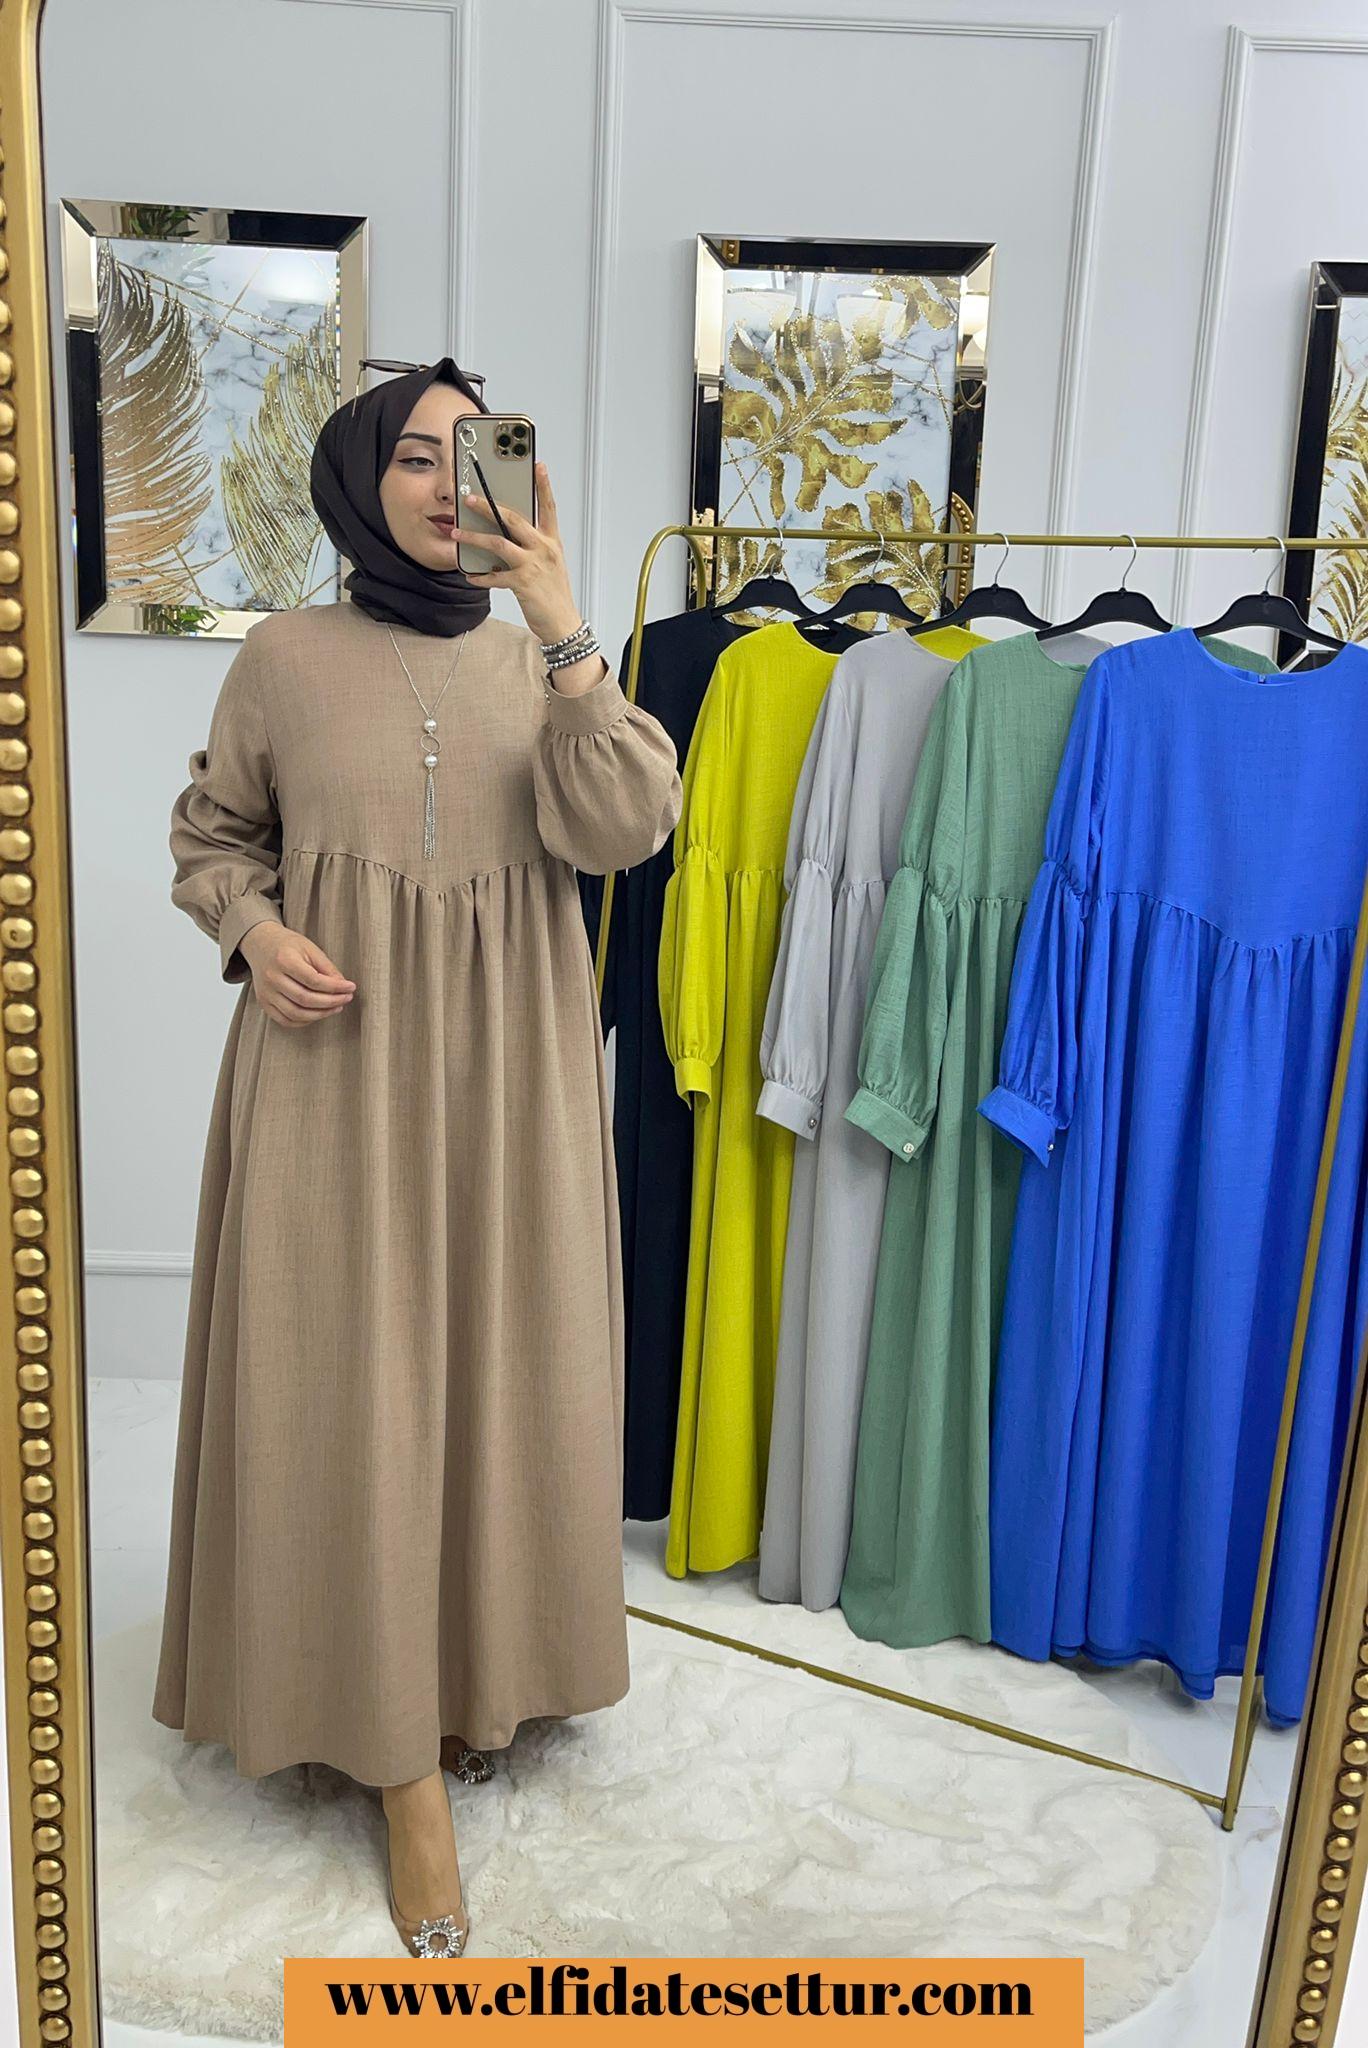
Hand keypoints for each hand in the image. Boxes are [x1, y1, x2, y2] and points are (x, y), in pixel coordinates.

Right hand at [240, 922, 355, 1028]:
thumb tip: (343, 986)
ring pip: (296, 1013)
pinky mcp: (264, 1003)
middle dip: (331, 1002)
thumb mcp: (310, 948)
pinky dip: (305, 1021)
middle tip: (346, 998)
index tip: (350, 987)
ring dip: (320, 1014)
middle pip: (305, 999)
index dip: (335, 987)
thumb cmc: (287, 945)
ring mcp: (266, 993)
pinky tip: (318, 1013)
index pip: (314, 980)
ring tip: (336, 1007)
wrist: (261, 944)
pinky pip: (285, 1020)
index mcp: (284, 960)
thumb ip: (327, 968)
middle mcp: (272, 978)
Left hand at [449, 459, 584, 645]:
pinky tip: (470, 576)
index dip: (544, 486)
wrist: (562, 622)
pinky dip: (480, 576)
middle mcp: (544, 549)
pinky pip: (494, 576)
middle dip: (489, 507)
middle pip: (514, 519)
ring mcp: (533, 565)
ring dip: (475, 536)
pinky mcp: (522, 583)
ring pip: (499, 543)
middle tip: (470, 499)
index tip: (538, 466)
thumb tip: (506, 535)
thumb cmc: (553, 593)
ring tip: (458, 532)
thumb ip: (533, 546)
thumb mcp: (550, 564)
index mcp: (552, 542)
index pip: (549, 508)